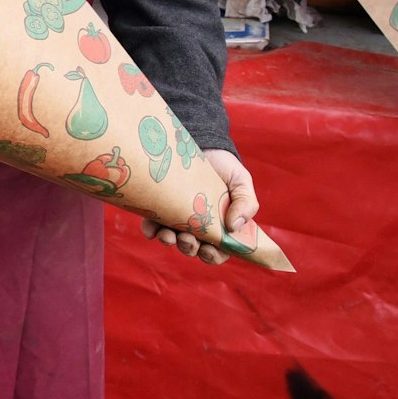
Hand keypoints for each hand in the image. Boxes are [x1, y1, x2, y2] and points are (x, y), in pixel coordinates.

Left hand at [138, 148, 258, 266]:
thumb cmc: (224, 166)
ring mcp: (175, 216)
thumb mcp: (241, 183)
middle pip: (191, 248)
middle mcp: (196, 225)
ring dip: (169, 241)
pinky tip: (152, 228)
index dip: (213, 256)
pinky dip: (150, 230)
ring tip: (169, 235)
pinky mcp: (158, 206)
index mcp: (219, 226)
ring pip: (170, 240)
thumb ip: (247, 204)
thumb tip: (234, 227)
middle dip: (189, 248)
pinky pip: (150, 225)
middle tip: (188, 239)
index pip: (217, 251)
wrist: (201, 143)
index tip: (209, 250)